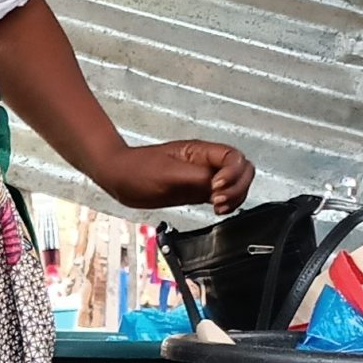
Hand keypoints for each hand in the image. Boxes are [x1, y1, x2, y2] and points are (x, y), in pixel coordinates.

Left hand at [97, 141, 256, 214]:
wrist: (119, 178)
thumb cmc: (136, 169)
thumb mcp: (167, 173)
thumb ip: (195, 177)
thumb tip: (216, 183)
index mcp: (200, 151)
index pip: (234, 157)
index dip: (232, 174)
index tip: (215, 188)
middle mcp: (205, 163)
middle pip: (242, 170)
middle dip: (238, 187)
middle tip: (218, 201)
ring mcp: (203, 177)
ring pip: (236, 184)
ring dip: (235, 197)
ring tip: (218, 207)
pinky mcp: (198, 191)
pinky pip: (224, 196)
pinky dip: (227, 204)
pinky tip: (218, 210)